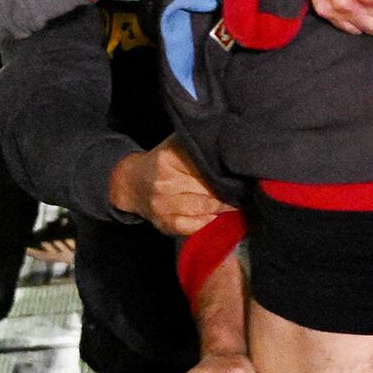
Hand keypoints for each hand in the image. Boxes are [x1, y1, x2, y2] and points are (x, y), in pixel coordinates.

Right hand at [110, 138, 225, 236]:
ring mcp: (163, 206)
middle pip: (208, 188)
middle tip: (239, 188)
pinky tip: (216, 215)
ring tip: (232, 201)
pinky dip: (209, 221)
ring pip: (203, 208)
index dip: (224, 170)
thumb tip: (228, 148)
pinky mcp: (165, 224)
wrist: (132, 183)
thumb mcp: (175, 145)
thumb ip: (197, 146)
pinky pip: (194, 226)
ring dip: (221, 206)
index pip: (205, 166)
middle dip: (226, 189)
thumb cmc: (162, 164)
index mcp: (168, 160)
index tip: (236, 172)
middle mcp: (164, 183)